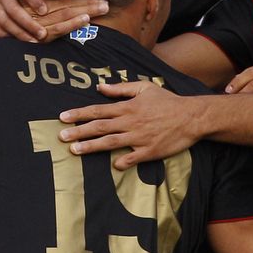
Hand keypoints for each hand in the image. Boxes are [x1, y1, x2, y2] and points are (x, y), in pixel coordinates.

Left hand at [59, 81, 197, 168]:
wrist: (191, 117)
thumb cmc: (168, 101)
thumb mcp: (145, 88)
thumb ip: (121, 89)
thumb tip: (100, 87)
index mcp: (128, 107)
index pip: (98, 110)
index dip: (79, 113)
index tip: (63, 117)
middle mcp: (130, 122)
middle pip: (100, 127)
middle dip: (78, 131)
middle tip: (61, 136)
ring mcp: (139, 138)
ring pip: (111, 142)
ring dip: (91, 146)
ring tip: (75, 150)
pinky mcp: (150, 151)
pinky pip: (133, 158)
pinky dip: (123, 161)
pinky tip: (113, 165)